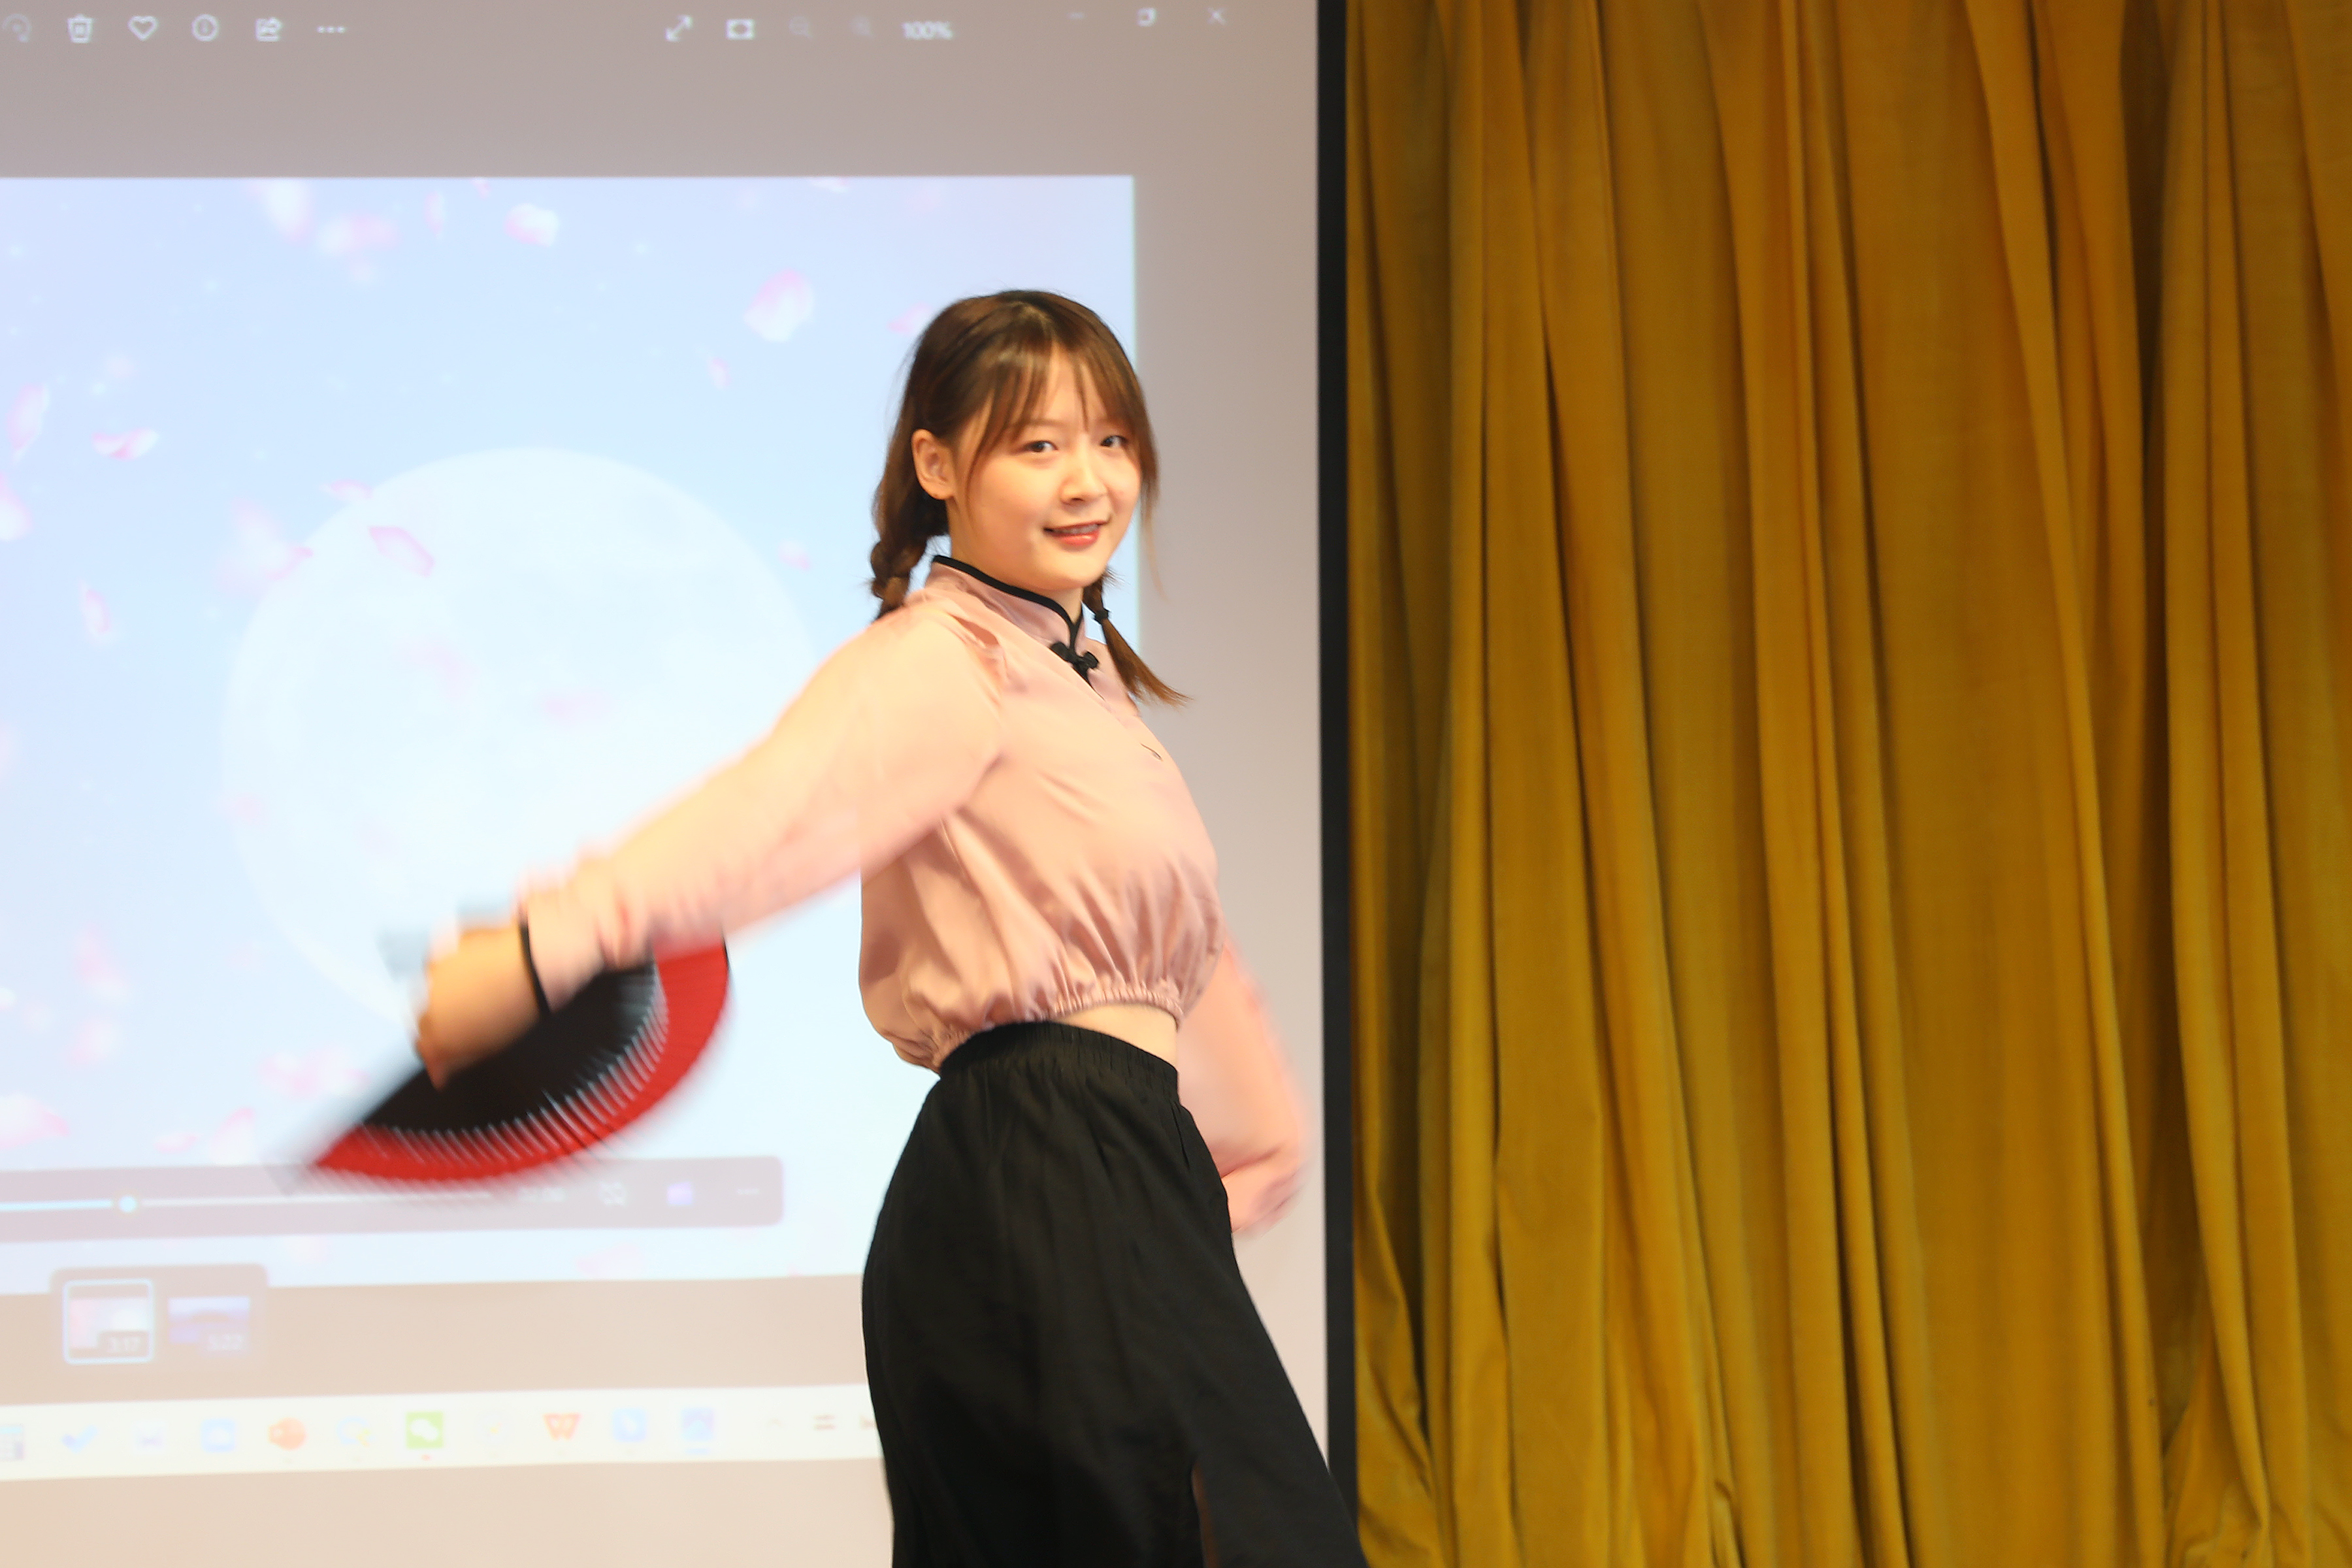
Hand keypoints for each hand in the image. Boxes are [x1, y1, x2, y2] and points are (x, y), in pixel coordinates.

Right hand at [414, 925, 540, 1086]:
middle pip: (426, 1016)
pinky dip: (456, 966)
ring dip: (449, 991)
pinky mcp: (443, 944)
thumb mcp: (489, 1044)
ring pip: (432, 987)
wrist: (534, 961)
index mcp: (437, 1031)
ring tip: (480, 989)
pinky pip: (443, 960)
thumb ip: (457, 1058)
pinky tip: (479, 968)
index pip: (424, 1047)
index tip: (448, 1052)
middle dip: (444, 1019)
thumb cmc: (519, 1005)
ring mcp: (432, 971)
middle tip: (472, 1016)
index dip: (437, 1051)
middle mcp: (426, 1001)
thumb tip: (439, 1072)